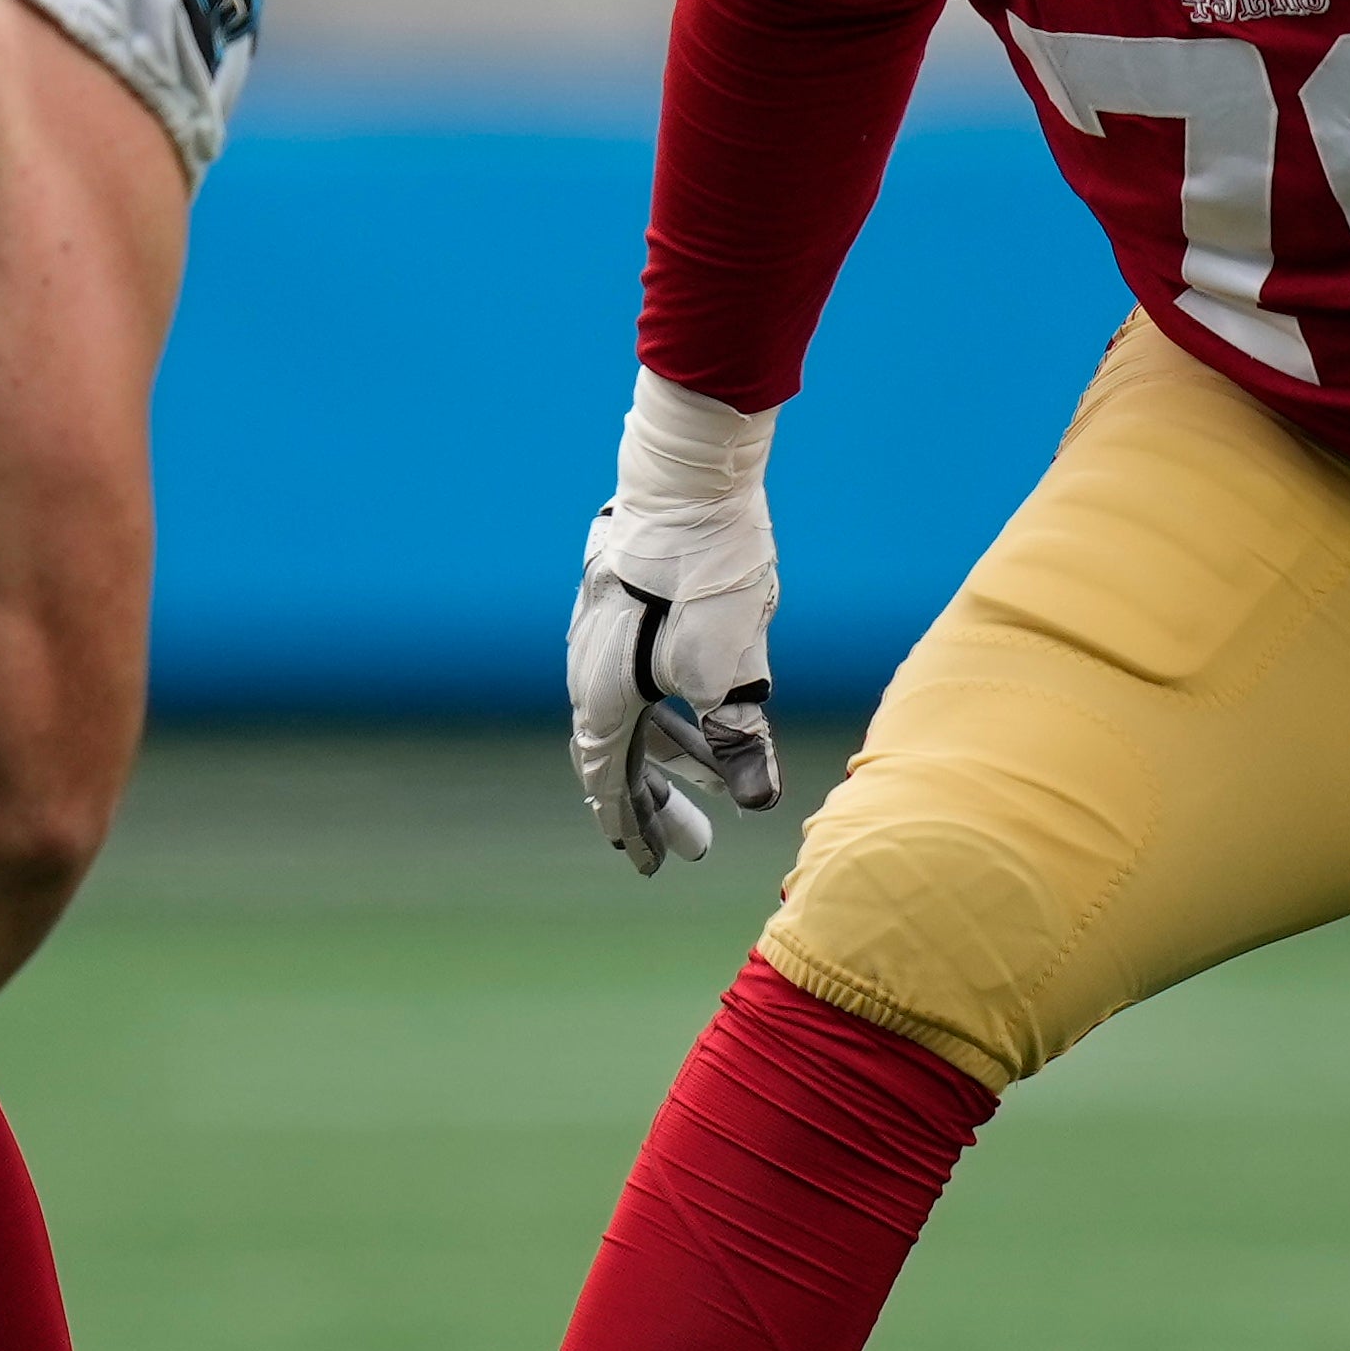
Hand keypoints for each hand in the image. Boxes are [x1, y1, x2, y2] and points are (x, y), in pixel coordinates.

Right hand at [570, 368, 783, 874]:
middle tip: (694, 848)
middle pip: (624, 756)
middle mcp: (591, 671)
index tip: (649, 866)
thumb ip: (741, 740)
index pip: (608, 784)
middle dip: (660, 803)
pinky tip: (711, 711)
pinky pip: (648, 677)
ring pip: (641, 714)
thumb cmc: (704, 580)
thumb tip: (758, 803)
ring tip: (719, 785)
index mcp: (601, 697)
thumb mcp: (732, 671)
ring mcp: (606, 636)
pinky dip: (678, 707)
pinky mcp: (633, 606)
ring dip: (677, 753)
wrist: (687, 484)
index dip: (632, 828)